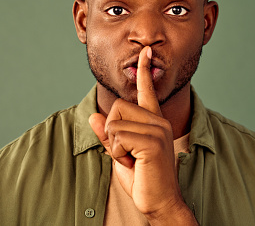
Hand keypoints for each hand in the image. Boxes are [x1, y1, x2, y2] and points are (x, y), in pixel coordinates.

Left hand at [89, 46, 196, 224]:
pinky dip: (118, 152)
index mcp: (154, 121)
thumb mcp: (120, 154)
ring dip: (115, 146)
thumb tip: (94, 116)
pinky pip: (117, 136)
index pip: (147, 90)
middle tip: (128, 153)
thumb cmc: (143, 179)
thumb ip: (108, 135)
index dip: (144, 70)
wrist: (160, 203)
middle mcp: (158, 121)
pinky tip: (134, 163)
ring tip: (133, 160)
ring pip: (114, 123)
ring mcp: (157, 130)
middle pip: (117, 107)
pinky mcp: (152, 141)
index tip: (146, 51)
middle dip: (113, 132)